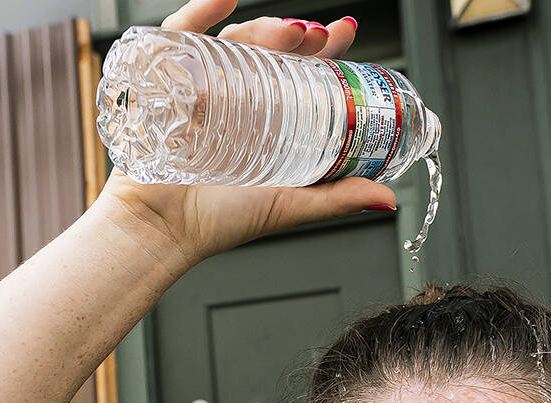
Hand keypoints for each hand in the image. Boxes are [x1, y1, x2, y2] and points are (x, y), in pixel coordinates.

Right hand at [95, 0, 397, 267]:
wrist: (162, 231)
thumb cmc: (216, 221)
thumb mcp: (287, 204)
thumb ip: (335, 198)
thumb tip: (388, 198)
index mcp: (262, 117)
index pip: (297, 69)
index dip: (324, 49)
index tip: (346, 34)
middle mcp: (232, 95)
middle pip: (268, 49)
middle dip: (298, 35)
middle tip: (321, 36)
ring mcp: (198, 85)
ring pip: (233, 40)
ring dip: (263, 27)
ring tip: (290, 33)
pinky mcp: (162, 81)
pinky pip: (179, 34)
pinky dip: (201, 10)